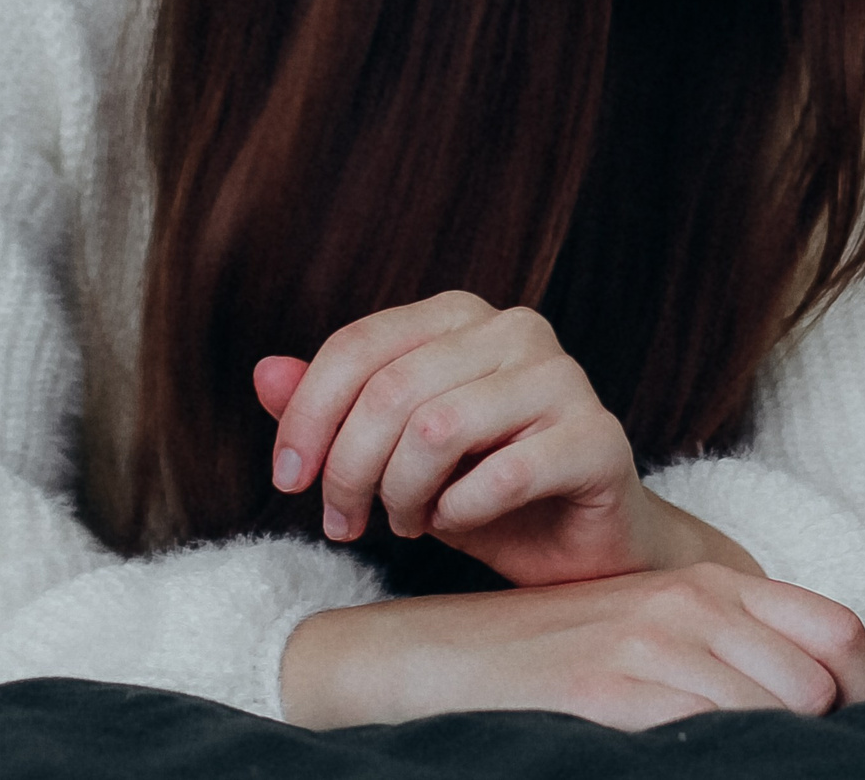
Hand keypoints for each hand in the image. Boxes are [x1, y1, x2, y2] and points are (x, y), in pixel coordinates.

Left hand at [257, 290, 739, 586]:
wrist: (578, 547)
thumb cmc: (479, 493)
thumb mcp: (390, 452)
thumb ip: (334, 410)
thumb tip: (265, 372)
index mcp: (462, 316)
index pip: (359, 346)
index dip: (307, 418)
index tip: (289, 480)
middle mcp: (517, 330)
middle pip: (391, 391)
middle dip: (350, 470)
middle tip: (350, 521)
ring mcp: (565, 379)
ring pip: (439, 428)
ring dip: (404, 494)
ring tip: (410, 520)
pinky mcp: (599, 438)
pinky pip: (502, 475)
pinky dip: (461, 512)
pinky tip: (459, 522)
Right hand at [281, 562, 864, 728]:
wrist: (430, 656)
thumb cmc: (550, 657)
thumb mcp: (651, 632)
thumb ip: (729, 654)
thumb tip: (817, 708)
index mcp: (712, 583)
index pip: (841, 633)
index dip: (862, 696)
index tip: (840, 740)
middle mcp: (690, 602)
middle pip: (816, 685)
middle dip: (810, 738)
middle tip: (772, 763)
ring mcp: (648, 641)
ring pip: (769, 713)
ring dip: (759, 753)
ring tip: (719, 767)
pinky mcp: (604, 688)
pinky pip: (699, 736)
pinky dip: (706, 760)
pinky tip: (672, 768)